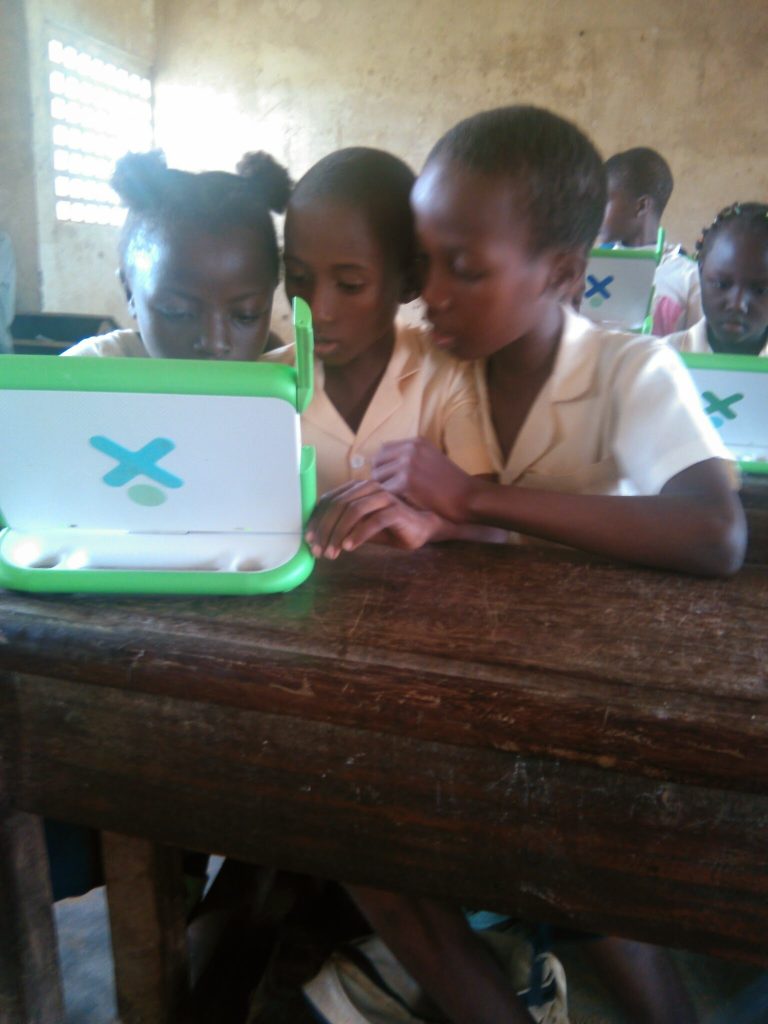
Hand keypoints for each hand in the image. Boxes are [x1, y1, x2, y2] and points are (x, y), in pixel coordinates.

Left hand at [305, 480, 440, 558]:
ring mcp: (383, 496)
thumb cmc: (388, 527)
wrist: (421, 528)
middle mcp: (368, 487)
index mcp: (357, 488)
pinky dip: (358, 535)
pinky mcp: (396, 509)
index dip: (317, 519)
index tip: (309, 539)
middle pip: (338, 505)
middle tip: (318, 550)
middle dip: (325, 530)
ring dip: (338, 534)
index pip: (330, 500)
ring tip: (332, 553)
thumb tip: (315, 536)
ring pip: (353, 511)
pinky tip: (349, 548)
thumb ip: (341, 525)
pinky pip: (372, 521)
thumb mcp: (359, 525)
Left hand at [371, 438, 474, 521]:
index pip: (383, 450)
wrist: (469, 498)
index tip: (389, 481)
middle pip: (377, 463)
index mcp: (416, 442)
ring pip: (377, 478)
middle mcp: (410, 448)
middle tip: (390, 495)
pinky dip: (388, 501)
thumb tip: (386, 465)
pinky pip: (384, 492)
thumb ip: (412, 458)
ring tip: (395, 501)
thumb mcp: (432, 460)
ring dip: (383, 491)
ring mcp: (407, 463)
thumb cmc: (452, 486)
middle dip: (380, 479)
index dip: (382, 467)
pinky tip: (399, 507)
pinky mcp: (406, 481)